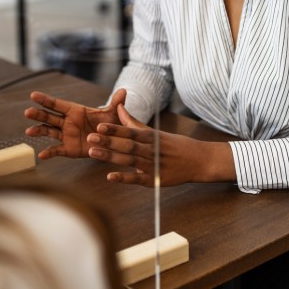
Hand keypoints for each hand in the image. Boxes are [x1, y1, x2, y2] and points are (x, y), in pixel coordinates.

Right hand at [25, 88, 126, 159]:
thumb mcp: (113, 114)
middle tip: (28, 112)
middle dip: (39, 114)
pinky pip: (57, 150)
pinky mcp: (68, 148)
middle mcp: (67, 122)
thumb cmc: (109, 124)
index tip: (33, 95)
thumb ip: (116, 104)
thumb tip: (124, 91)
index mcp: (75, 110)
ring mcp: (66, 135)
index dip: (46, 99)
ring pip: (49, 132)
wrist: (110, 140)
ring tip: (29, 132)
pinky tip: (41, 156)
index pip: (58, 104)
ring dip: (39, 131)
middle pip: (50, 117)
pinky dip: (49, 153)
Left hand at [84, 104, 236, 186]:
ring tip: (92, 152)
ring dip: (110, 157)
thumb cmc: (174, 145)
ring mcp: (152, 165)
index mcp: (151, 136)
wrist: (198, 161)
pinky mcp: (154, 180)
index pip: (130, 131)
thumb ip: (134, 122)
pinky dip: (124, 178)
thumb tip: (118, 107)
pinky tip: (110, 177)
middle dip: (108, 140)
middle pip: (127, 145)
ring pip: (129, 160)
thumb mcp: (155, 132)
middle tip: (90, 137)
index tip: (99, 124)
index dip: (115, 128)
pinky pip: (137, 179)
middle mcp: (151, 150)